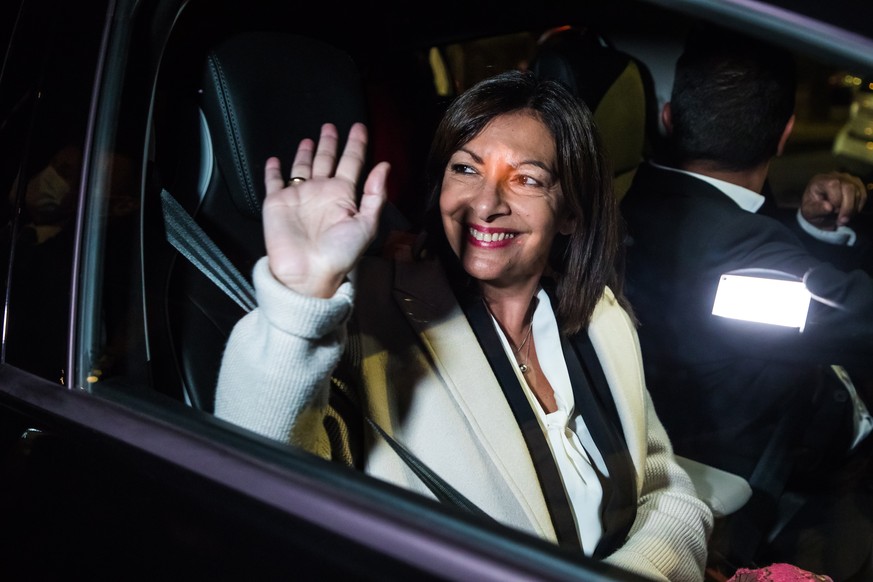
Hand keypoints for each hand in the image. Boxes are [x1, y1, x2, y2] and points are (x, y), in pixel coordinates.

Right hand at [262, 122, 389, 297]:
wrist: (308, 273)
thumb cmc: (339, 254)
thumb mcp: (366, 225)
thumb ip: (375, 195)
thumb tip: (384, 166)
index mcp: (343, 196)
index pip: (351, 163)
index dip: (356, 145)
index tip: (359, 128)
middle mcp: (321, 193)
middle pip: (326, 160)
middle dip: (330, 143)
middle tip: (331, 126)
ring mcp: (299, 196)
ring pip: (302, 167)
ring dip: (306, 153)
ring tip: (309, 139)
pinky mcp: (276, 203)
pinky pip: (273, 182)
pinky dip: (273, 171)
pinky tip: (274, 160)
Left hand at [799, 171, 866, 229]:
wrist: (818, 209)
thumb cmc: (812, 209)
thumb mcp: (809, 211)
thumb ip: (816, 209)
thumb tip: (829, 207)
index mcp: (820, 180)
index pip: (833, 184)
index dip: (836, 199)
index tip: (831, 211)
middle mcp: (835, 176)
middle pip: (849, 188)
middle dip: (847, 207)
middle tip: (841, 220)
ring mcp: (847, 179)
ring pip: (858, 192)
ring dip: (853, 209)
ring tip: (843, 219)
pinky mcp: (856, 185)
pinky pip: (863, 195)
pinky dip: (858, 207)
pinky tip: (850, 213)